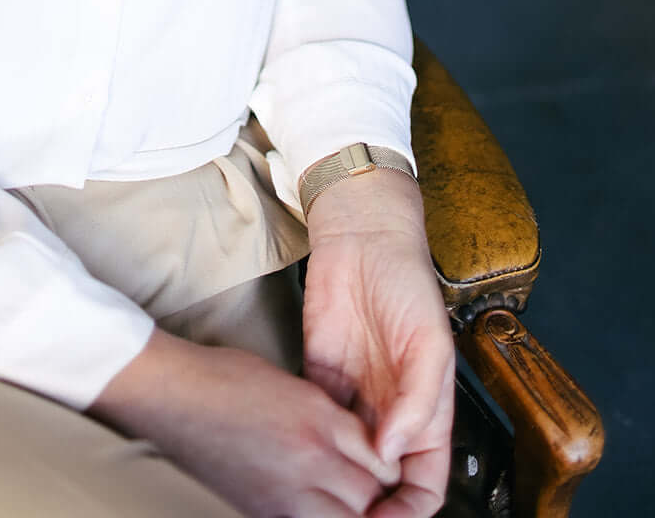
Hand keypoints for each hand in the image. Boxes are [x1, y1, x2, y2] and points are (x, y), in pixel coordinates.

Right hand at [90, 327, 401, 516]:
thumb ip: (331, 417)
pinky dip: (321, 516)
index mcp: (318, 417)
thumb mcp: (292, 386)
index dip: (385, 466)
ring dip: (350, 511)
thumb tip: (358, 444)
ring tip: (341, 501)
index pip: (380, 458)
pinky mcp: (262, 511)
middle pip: (369, 495)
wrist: (174, 394)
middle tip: (365, 488)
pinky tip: (315, 506)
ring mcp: (286, 491)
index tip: (381, 467)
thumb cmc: (223, 380)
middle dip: (373, 494)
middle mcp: (309, 457)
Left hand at [302, 170, 454, 516]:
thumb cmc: (407, 282)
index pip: (424, 486)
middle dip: (367, 508)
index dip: (409, 513)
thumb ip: (416, 403)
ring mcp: (355, 399)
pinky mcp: (319, 379)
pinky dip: (310, 443)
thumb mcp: (429, 343)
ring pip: (347, 461)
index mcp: (426, 414)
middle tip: (341, 517)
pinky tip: (298, 451)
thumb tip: (390, 456)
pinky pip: (315, 424)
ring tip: (317, 496)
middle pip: (383, 484)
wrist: (360, 238)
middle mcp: (390, 414)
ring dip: (336, 482)